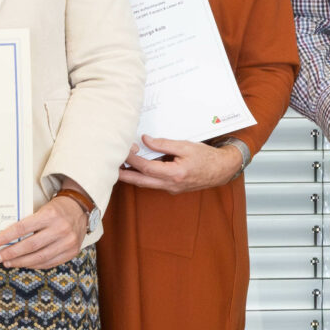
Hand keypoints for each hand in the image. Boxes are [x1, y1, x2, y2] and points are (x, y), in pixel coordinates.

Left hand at [0, 195, 89, 268]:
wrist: (80, 210)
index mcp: (50, 215)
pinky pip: (49, 263)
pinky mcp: (72, 252)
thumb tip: (6, 238)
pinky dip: (34, 265)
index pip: (23, 228)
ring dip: (21, 262)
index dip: (6, 237)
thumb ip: (28, 223)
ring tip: (8, 263)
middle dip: (11, 253)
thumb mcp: (43, 209)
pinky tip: (24, 264)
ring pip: (39, 257)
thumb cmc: (56, 209)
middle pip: (30, 246)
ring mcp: (68, 242)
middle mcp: (60, 229)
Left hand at [118, 136, 246, 193]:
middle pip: (141, 181)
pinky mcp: (172, 188)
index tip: (124, 149)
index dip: (133, 159)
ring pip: (146, 184)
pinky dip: (143, 176)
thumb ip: (163, 143)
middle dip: (124, 175)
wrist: (221, 170)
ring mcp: (171, 189)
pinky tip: (137, 169)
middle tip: (109, 169)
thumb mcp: (185, 146)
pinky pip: (154, 183)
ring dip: (132, 176)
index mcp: (175, 173)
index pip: (146, 167)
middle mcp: (171, 185)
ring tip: (119, 168)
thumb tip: (145, 140)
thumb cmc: (206, 157)